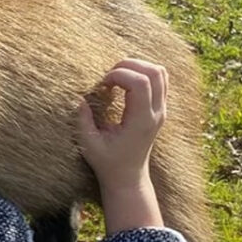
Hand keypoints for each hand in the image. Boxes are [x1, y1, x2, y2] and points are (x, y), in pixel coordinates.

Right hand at [77, 59, 166, 232]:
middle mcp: (156, 113)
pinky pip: (160, 80)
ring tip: (116, 77)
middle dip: (128, 66)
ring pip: (160, 72)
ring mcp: (161, 110)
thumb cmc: (107, 162)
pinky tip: (125, 83)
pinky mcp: (160, 108)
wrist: (128, 176)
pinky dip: (143, 73)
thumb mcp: (89, 144)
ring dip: (137, 67)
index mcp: (141, 121)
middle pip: (153, 72)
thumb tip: (79, 99)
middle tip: (108, 77)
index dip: (118, 75)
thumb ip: (83, 121)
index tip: (101, 85)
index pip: (140, 82)